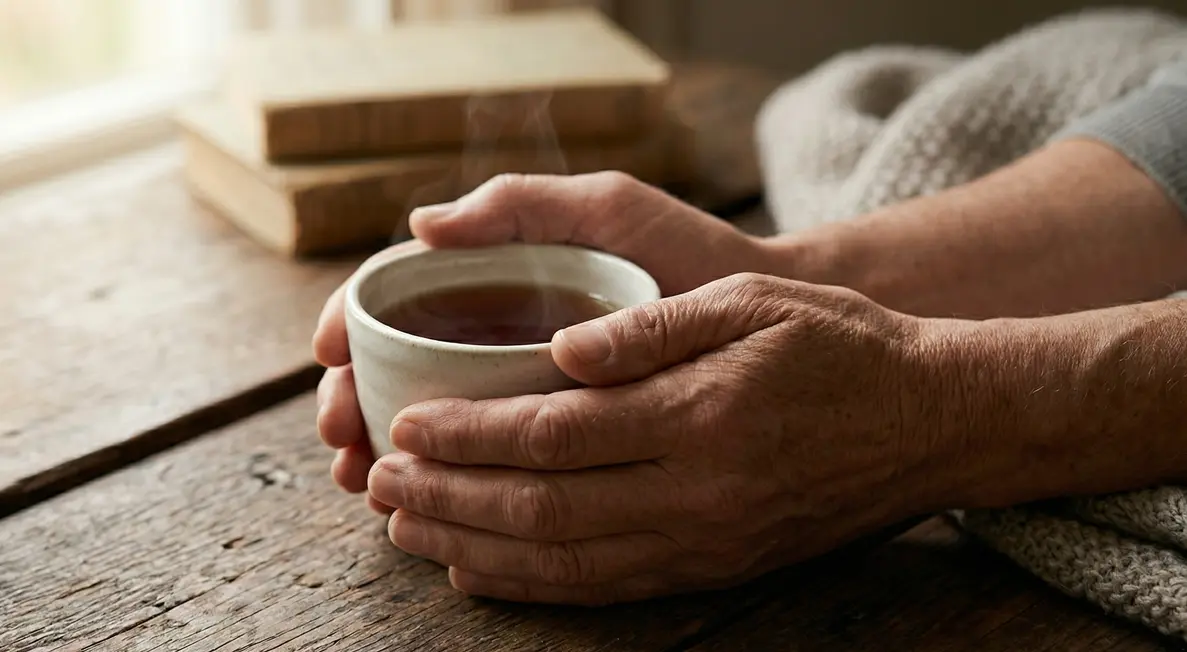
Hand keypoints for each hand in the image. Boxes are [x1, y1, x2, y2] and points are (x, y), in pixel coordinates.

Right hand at [313, 172, 768, 506]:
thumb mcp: (608, 210)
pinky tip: (436, 510)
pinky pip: (489, 465)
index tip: (328, 358)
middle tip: (343, 442)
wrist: (766, 320)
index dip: (349, 328)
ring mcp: (521, 390)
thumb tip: (420, 225)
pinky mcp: (557, 439)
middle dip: (354, 405)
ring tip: (367, 484)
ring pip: (431, 425)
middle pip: (397, 371)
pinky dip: (453, 486)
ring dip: (385, 452)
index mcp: (494, 279)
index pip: (397, 301)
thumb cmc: (688, 251)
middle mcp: (496, 335)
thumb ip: (523, 203)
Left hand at [366, 273, 950, 604]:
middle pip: (542, 508)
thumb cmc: (841, 347)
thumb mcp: (751, 303)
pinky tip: (482, 572)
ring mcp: (706, 541)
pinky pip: (608, 588)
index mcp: (699, 415)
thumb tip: (558, 350)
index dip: (468, 434)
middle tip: (381, 480)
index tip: (407, 424)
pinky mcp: (716, 565)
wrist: (930, 421)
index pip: (553, 434)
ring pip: (564, 561)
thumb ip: (649, 328)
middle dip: (449, 496)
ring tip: (408, 528)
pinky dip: (534, 586)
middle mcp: (697, 493)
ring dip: (474, 548)